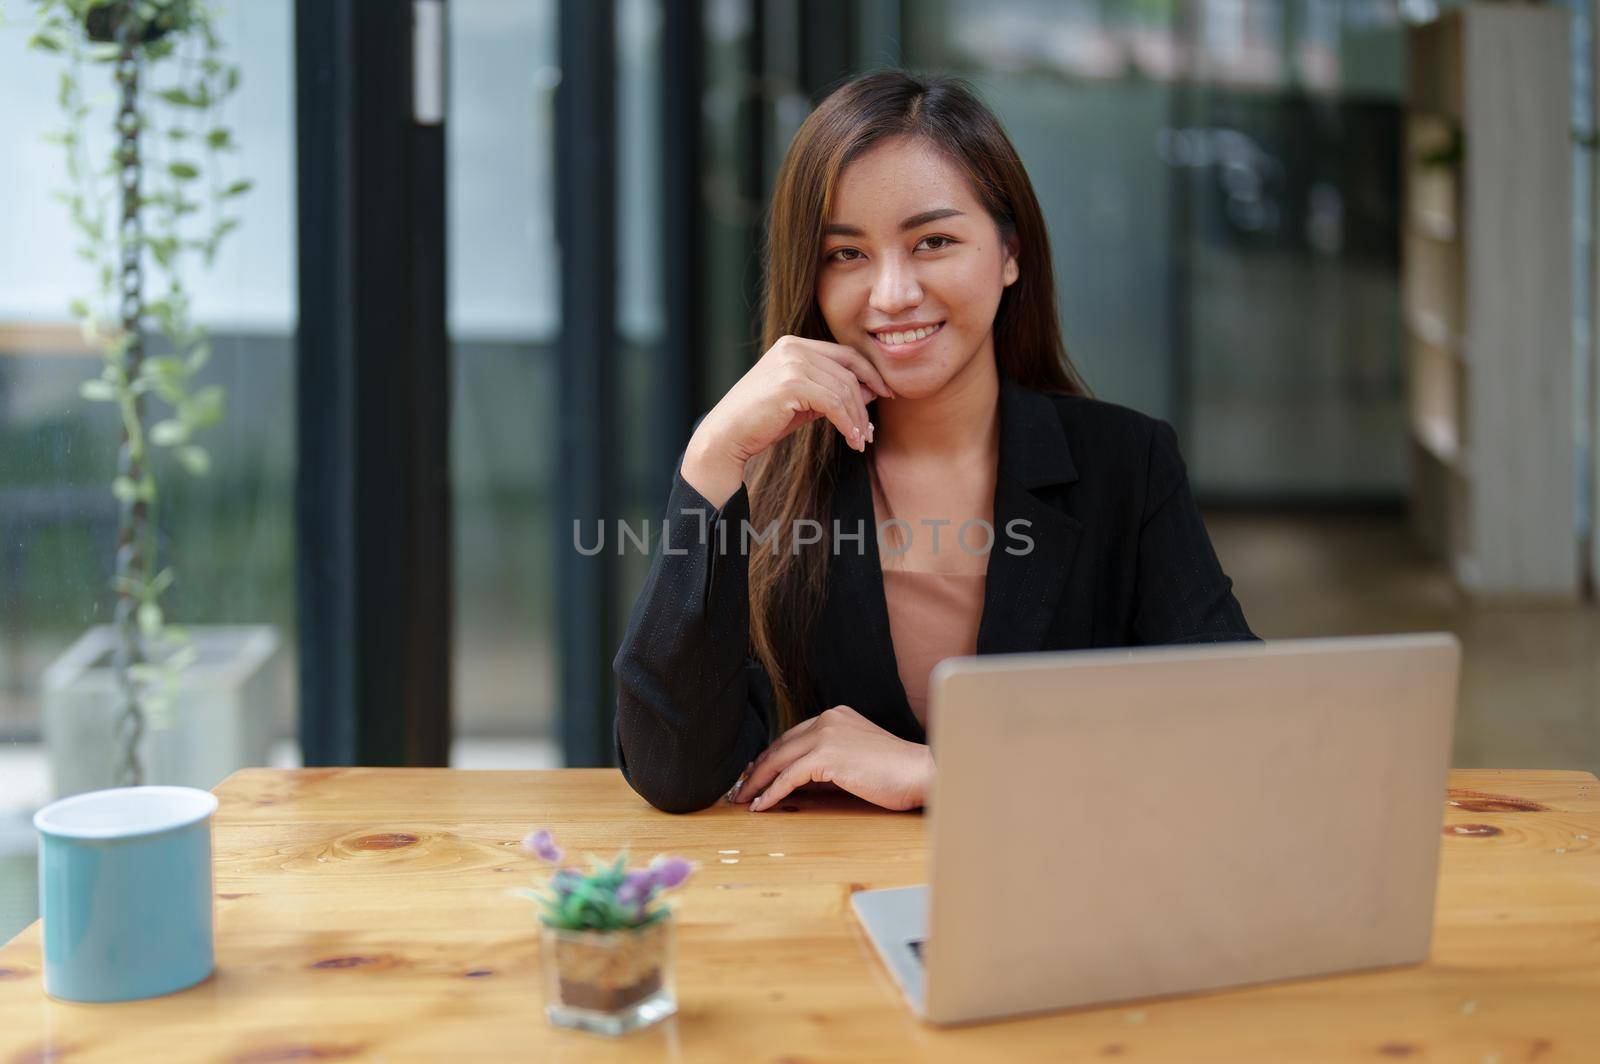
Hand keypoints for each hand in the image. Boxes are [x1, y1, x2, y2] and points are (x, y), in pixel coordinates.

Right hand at [681, 336, 894, 507]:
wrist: (726, 436)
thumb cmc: (762, 421)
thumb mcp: (803, 402)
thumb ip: (833, 392)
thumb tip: (873, 391)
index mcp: (794, 345)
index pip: (845, 354)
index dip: (870, 374)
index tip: (885, 395)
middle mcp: (793, 348)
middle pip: (848, 372)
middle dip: (865, 403)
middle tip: (869, 430)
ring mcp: (791, 363)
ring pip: (843, 389)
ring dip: (856, 418)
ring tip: (859, 440)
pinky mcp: (790, 384)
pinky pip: (833, 403)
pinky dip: (846, 423)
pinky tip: (850, 439)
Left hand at [731, 705, 932, 812]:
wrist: (919, 772)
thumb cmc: (896, 772)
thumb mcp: (857, 758)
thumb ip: (828, 762)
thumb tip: (796, 781)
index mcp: (835, 716)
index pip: (792, 736)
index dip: (770, 757)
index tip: (755, 774)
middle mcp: (827, 719)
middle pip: (780, 746)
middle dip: (757, 769)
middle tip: (740, 789)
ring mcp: (826, 735)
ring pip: (778, 760)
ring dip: (757, 782)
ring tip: (744, 800)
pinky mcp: (826, 756)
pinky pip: (788, 777)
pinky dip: (771, 793)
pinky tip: (762, 806)